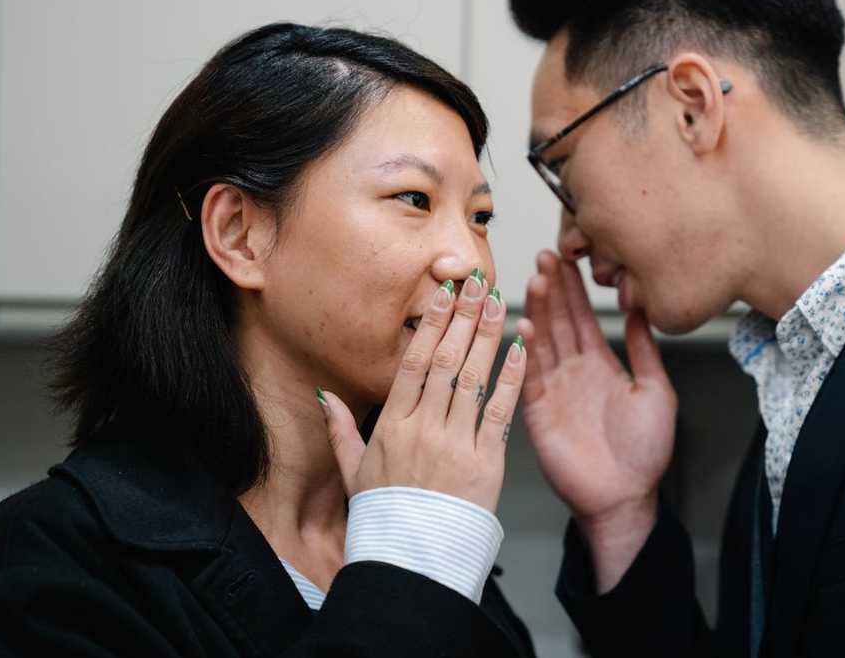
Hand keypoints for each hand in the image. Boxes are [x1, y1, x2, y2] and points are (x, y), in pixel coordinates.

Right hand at [320, 275, 525, 512]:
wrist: (413, 562)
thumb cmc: (386, 517)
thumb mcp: (354, 472)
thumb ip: (341, 430)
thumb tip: (324, 395)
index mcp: (391, 427)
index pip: (412, 363)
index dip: (431, 325)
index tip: (444, 294)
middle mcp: (423, 429)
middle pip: (444, 362)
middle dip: (462, 318)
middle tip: (477, 283)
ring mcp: (455, 444)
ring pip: (471, 379)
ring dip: (486, 337)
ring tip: (498, 303)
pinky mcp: (486, 463)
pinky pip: (499, 413)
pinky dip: (511, 378)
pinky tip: (520, 349)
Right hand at [518, 252, 676, 587]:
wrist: (625, 497)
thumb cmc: (644, 452)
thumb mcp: (656, 391)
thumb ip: (644, 350)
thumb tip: (641, 309)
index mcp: (600, 364)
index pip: (581, 317)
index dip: (573, 288)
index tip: (565, 258)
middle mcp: (572, 371)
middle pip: (557, 321)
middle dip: (550, 288)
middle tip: (544, 256)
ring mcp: (552, 389)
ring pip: (541, 341)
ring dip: (537, 311)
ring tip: (534, 280)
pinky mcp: (537, 412)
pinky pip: (528, 376)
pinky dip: (525, 351)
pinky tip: (523, 325)